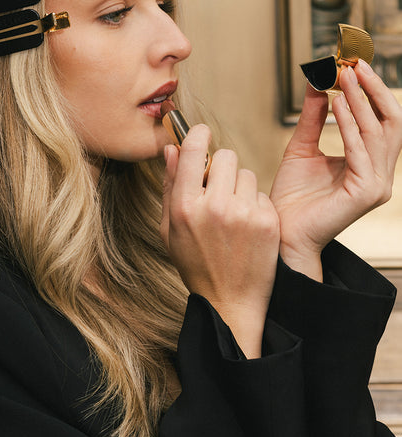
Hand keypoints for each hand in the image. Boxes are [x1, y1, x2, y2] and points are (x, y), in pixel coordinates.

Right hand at [161, 125, 279, 357]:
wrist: (230, 302)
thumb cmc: (196, 264)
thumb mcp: (170, 228)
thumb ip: (171, 185)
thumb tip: (172, 149)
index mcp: (185, 207)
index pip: (195, 151)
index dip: (198, 135)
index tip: (202, 134)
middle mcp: (214, 207)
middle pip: (226, 156)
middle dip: (222, 167)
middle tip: (218, 186)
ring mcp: (244, 214)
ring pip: (246, 173)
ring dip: (239, 186)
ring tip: (233, 214)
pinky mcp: (267, 221)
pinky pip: (260, 193)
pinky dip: (254, 204)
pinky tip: (247, 227)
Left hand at [270, 59, 401, 279]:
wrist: (281, 232)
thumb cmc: (292, 198)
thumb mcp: (301, 148)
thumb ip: (313, 118)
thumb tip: (318, 82)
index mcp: (369, 163)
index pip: (382, 120)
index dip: (371, 90)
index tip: (352, 64)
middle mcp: (379, 173)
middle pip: (390, 121)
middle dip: (372, 89)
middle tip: (353, 64)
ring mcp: (376, 185)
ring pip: (378, 132)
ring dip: (360, 100)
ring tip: (343, 77)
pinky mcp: (366, 194)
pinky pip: (361, 151)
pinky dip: (350, 124)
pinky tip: (337, 104)